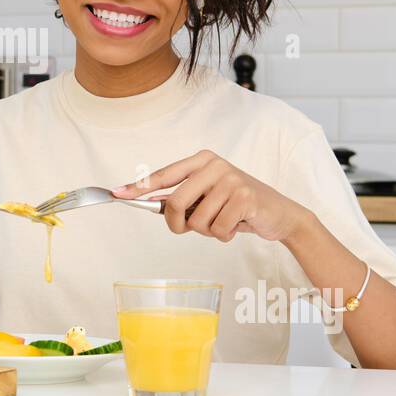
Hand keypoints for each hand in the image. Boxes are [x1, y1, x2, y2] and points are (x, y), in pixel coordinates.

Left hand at [111, 149, 309, 243]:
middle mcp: (214, 165)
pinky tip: (237, 224)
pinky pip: (219, 229)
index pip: (163, 174)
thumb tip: (149, 201)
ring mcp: (231, 180)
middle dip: (177, 224)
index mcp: (202, 160)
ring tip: (223, 221)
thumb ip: (183, 196)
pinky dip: (225, 235)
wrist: (278, 213)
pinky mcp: (245, 197)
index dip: (138, 187)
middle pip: (175, 203)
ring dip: (208, 231)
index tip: (117, 193)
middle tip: (188, 228)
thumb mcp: (208, 195)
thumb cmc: (237, 205)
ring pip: (197, 220)